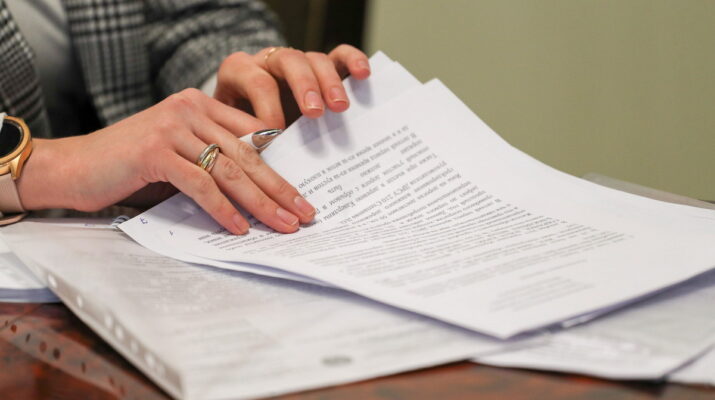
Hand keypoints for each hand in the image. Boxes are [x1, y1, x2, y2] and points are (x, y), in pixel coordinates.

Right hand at [17, 89, 315, 234]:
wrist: (73, 166)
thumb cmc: (128, 165)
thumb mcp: (178, 154)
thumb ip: (211, 161)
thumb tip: (257, 192)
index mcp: (200, 105)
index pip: (253, 136)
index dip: (280, 166)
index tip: (302, 192)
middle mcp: (190, 109)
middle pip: (248, 155)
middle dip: (280, 189)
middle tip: (306, 213)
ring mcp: (172, 128)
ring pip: (229, 170)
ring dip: (261, 202)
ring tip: (284, 225)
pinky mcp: (155, 152)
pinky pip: (200, 184)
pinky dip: (222, 209)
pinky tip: (239, 229)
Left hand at [213, 44, 370, 128]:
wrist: (246, 121)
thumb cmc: (238, 129)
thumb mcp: (233, 132)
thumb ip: (244, 140)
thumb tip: (263, 162)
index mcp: (239, 73)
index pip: (256, 82)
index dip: (268, 107)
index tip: (277, 134)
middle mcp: (269, 61)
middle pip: (289, 60)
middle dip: (303, 86)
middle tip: (315, 113)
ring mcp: (298, 63)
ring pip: (316, 59)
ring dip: (330, 83)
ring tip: (341, 108)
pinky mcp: (323, 67)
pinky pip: (339, 55)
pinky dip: (352, 60)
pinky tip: (363, 75)